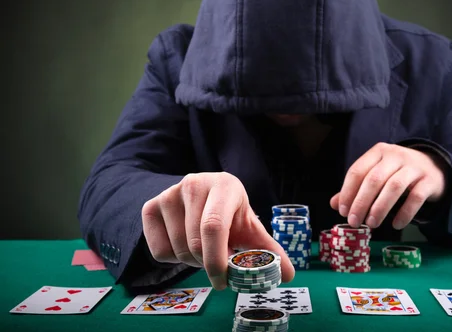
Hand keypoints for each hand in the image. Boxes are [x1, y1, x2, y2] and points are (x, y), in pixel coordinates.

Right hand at [141, 172, 293, 289]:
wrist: (204, 194)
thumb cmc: (230, 213)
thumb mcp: (250, 227)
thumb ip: (268, 250)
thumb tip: (288, 274)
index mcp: (225, 186)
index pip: (213, 227)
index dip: (216, 260)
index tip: (223, 281)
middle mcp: (194, 184)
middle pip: (194, 243)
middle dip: (207, 264)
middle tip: (217, 267)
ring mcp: (169, 193)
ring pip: (176, 248)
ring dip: (191, 262)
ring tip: (203, 252)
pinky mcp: (151, 206)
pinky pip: (158, 250)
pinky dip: (172, 259)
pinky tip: (184, 245)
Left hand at [330, 142, 445, 229]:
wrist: (435, 168)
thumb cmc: (398, 173)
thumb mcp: (377, 175)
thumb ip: (356, 188)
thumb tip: (335, 204)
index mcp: (378, 152)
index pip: (357, 170)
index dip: (347, 192)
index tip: (343, 212)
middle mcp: (396, 155)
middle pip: (374, 179)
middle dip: (361, 202)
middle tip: (354, 222)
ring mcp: (414, 166)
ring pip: (394, 187)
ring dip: (380, 208)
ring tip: (372, 224)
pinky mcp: (429, 180)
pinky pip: (416, 197)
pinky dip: (405, 213)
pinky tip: (396, 225)